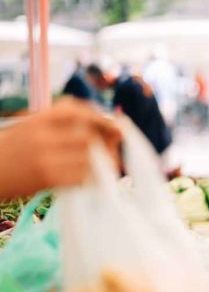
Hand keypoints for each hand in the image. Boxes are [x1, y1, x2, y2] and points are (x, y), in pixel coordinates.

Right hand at [0, 98, 121, 198]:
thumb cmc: (12, 148)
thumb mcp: (29, 125)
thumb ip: (60, 121)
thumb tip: (104, 125)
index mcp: (38, 119)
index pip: (76, 111)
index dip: (100, 117)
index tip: (114, 125)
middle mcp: (42, 136)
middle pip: (88, 137)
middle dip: (105, 143)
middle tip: (112, 150)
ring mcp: (45, 159)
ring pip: (88, 158)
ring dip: (101, 163)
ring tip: (105, 165)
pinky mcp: (48, 179)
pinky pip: (81, 177)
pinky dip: (90, 176)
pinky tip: (90, 177)